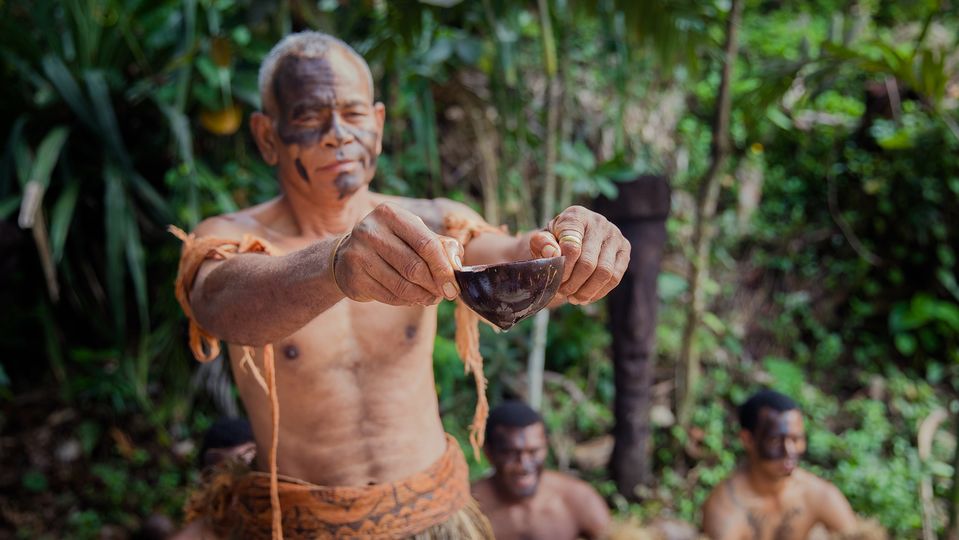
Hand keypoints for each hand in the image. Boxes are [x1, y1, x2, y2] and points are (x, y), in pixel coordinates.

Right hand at [334, 203, 463, 304]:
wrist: (347, 256)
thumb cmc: (392, 243)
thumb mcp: (415, 235)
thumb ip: (441, 246)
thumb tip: (457, 267)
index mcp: (390, 214)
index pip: (426, 243)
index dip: (444, 268)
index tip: (454, 286)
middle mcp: (371, 231)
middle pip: (414, 267)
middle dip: (435, 285)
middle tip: (445, 295)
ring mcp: (358, 254)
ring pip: (402, 285)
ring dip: (422, 297)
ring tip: (431, 298)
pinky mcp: (353, 277)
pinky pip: (388, 296)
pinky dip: (406, 301)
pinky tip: (412, 298)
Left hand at [529, 205, 629, 303]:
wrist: (573, 238)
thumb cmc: (555, 241)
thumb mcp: (542, 241)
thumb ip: (542, 244)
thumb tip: (552, 254)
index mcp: (576, 216)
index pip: (572, 247)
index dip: (563, 269)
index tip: (555, 279)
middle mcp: (599, 222)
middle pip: (588, 263)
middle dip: (573, 283)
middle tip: (562, 292)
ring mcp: (614, 235)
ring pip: (604, 272)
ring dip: (587, 291)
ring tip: (573, 298)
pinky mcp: (624, 250)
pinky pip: (615, 277)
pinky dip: (599, 292)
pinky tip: (586, 297)